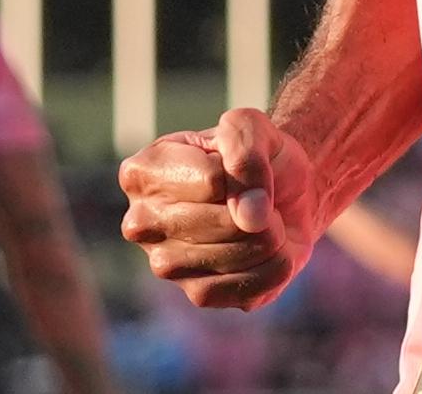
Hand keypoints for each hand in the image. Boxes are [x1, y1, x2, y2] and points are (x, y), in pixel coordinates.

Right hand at [117, 109, 322, 308]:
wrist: (280, 194)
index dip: (246, 171)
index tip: (243, 165)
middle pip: (225, 221)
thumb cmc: (253, 157)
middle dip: (259, 206)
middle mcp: (141, 223)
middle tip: (258, 197)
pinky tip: (268, 250)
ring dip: (271, 236)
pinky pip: (247, 286)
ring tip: (263, 221)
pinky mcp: (196, 294)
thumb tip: (250, 215)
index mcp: (141, 173)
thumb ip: (245, 146)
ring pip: (237, 255)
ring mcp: (165, 264)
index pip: (212, 180)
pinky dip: (274, 265)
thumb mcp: (251, 127)